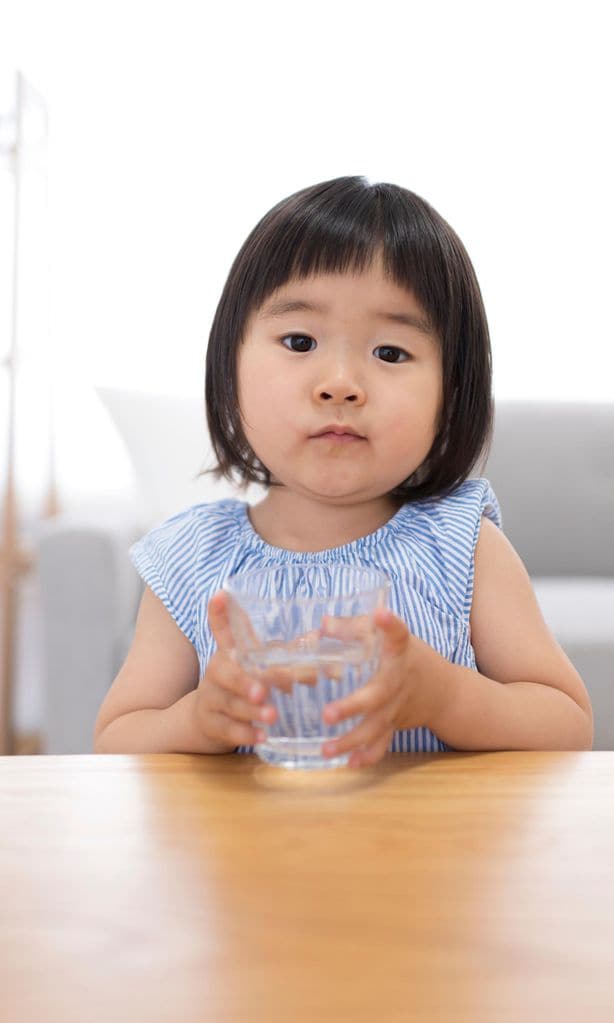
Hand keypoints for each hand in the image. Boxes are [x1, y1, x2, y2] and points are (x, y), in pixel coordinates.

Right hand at [194, 591, 276, 751]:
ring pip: (228, 703)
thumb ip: (287, 653)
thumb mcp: (259, 667)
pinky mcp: (210, 723)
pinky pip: (226, 729)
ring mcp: (210, 698)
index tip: (221, 595)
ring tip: (271, 715)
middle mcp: (217, 672)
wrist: (208, 719)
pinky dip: (244, 734)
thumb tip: (321, 635)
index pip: (223, 630)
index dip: (219, 613)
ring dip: (250, 709)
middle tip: (264, 690)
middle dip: (245, 681)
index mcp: (230, 653)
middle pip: (227, 673)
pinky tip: (261, 737)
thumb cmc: (244, 685)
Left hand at [320, 608, 436, 767]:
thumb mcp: (387, 637)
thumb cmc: (407, 657)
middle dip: (352, 707)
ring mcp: (397, 707)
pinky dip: (368, 757)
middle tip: (328, 714)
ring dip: (351, 741)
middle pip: (377, 695)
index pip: (398, 634)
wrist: (443, 691)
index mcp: (399, 651)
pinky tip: (349, 764)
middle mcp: (398, 680)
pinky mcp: (395, 725)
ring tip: (326, 749)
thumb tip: (321, 626)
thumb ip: (354, 628)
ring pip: (375, 727)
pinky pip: (382, 744)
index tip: (381, 614)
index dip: (390, 624)